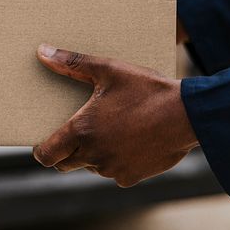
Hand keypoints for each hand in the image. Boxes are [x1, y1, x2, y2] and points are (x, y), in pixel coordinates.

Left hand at [32, 44, 197, 186]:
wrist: (187, 115)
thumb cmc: (146, 89)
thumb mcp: (108, 69)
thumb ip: (72, 63)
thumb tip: (42, 51)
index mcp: (82, 131)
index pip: (46, 155)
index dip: (42, 150)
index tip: (44, 142)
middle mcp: (93, 155)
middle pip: (64, 164)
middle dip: (65, 152)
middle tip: (76, 132)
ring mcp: (112, 169)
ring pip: (90, 167)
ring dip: (92, 155)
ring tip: (107, 131)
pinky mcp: (131, 177)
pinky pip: (114, 173)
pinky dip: (115, 162)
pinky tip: (128, 142)